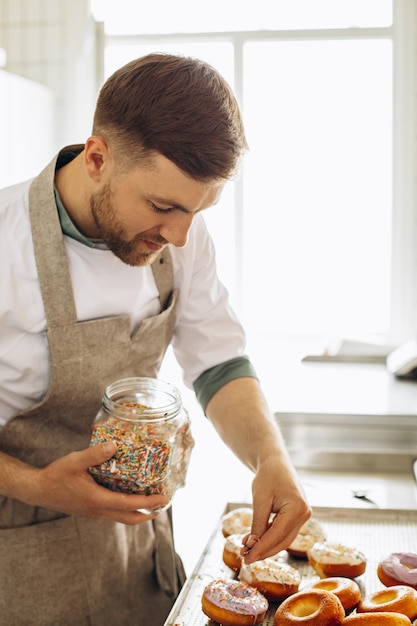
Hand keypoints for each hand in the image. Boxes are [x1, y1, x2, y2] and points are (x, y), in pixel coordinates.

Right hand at [26, 442, 168, 524]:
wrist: (38, 490)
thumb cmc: (56, 475)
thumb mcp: (74, 461)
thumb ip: (94, 454)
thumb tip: (114, 445)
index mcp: (97, 500)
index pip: (129, 505)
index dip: (148, 502)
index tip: (164, 499)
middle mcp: (98, 510)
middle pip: (130, 518)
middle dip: (149, 513)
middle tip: (164, 504)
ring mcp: (95, 512)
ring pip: (122, 517)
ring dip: (139, 512)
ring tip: (152, 501)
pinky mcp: (91, 510)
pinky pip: (114, 513)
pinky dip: (126, 508)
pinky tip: (129, 495)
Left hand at [241, 458, 310, 562]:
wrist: (275, 462)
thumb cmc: (268, 476)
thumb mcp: (260, 500)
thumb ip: (258, 524)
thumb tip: (252, 546)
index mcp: (298, 508)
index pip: (278, 535)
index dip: (261, 548)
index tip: (247, 558)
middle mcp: (304, 514)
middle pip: (283, 540)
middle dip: (264, 551)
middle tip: (246, 558)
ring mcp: (303, 515)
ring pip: (284, 539)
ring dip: (266, 546)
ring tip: (248, 550)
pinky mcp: (298, 516)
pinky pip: (284, 531)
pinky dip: (270, 537)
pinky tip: (255, 541)